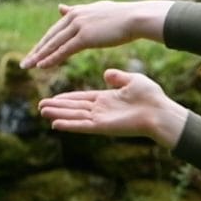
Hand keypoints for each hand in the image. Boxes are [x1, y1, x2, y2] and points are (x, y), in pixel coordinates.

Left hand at [21, 0, 170, 69]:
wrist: (136, 18)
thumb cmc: (122, 17)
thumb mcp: (96, 10)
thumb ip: (77, 11)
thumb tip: (60, 8)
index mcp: (77, 12)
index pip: (56, 30)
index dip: (44, 43)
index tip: (35, 53)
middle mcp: (74, 17)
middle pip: (50, 37)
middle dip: (36, 51)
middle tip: (24, 63)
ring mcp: (78, 26)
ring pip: (54, 44)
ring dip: (39, 57)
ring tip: (27, 66)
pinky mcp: (85, 37)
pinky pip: (64, 50)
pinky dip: (52, 58)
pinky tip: (42, 66)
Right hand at [37, 68, 189, 146]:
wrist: (160, 110)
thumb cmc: (151, 97)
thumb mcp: (132, 81)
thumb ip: (118, 77)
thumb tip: (106, 73)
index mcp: (108, 99)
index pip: (82, 98)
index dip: (67, 98)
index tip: (53, 97)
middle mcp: (102, 110)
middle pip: (75, 108)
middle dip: (58, 107)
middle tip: (40, 106)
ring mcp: (102, 119)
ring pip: (75, 117)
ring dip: (59, 115)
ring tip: (42, 112)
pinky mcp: (104, 127)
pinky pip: (83, 126)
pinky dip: (69, 125)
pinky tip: (56, 124)